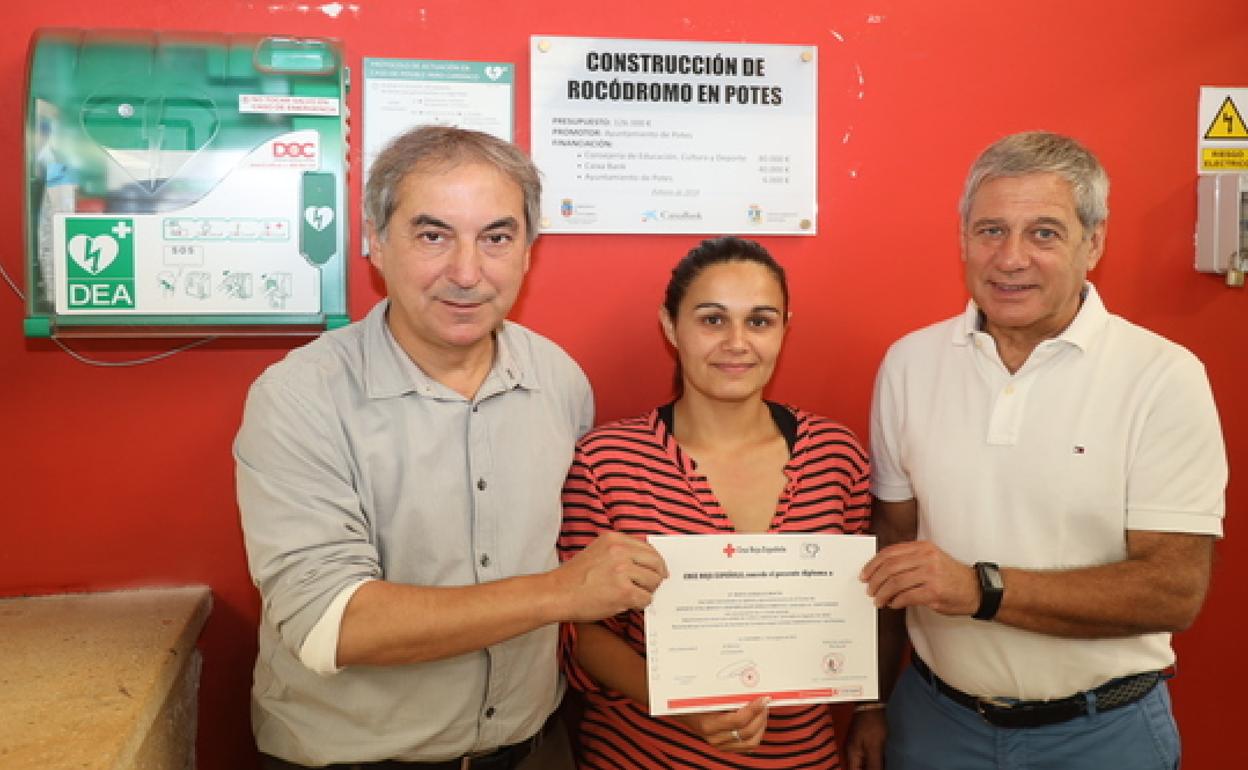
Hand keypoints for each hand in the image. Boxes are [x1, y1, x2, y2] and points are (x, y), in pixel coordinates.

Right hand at [553, 532, 667, 620]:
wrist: (557, 594)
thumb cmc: (574, 578)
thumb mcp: (598, 552)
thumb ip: (620, 552)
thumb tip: (646, 563)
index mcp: (614, 539)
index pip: (648, 548)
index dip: (655, 562)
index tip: (657, 570)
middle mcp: (620, 551)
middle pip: (656, 563)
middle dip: (656, 577)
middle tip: (650, 586)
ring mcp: (623, 571)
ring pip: (653, 582)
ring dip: (646, 591)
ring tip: (632, 595)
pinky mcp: (624, 591)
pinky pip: (646, 598)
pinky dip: (640, 604)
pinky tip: (627, 604)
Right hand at [669, 697, 769, 752]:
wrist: (680, 712)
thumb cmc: (692, 699)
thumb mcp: (705, 694)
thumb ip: (725, 693)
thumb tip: (749, 685)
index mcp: (708, 724)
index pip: (738, 720)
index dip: (754, 709)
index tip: (763, 698)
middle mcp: (715, 738)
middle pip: (747, 732)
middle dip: (761, 716)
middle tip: (765, 702)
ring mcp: (721, 745)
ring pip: (751, 742)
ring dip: (761, 726)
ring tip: (763, 711)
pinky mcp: (726, 747)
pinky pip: (748, 745)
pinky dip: (757, 733)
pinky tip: (758, 720)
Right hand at [844, 707, 886, 769]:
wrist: (871, 706)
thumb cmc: (872, 725)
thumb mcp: (874, 747)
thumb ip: (874, 764)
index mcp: (852, 755)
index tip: (875, 769)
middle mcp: (851, 753)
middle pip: (858, 768)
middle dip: (869, 768)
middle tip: (880, 765)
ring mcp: (856, 747)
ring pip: (863, 764)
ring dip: (871, 765)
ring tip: (881, 762)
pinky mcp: (862, 743)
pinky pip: (866, 758)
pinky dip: (873, 760)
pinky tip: (881, 759)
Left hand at [860, 540, 978, 615]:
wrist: (976, 589)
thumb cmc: (950, 576)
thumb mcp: (931, 558)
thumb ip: (909, 559)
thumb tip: (880, 570)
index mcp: (923, 547)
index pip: (890, 552)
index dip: (873, 564)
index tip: (864, 574)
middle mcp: (926, 558)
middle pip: (889, 567)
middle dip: (875, 580)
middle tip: (869, 590)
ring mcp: (930, 575)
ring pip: (895, 583)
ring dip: (882, 594)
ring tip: (878, 600)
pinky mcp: (933, 592)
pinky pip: (906, 597)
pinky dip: (895, 602)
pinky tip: (893, 604)